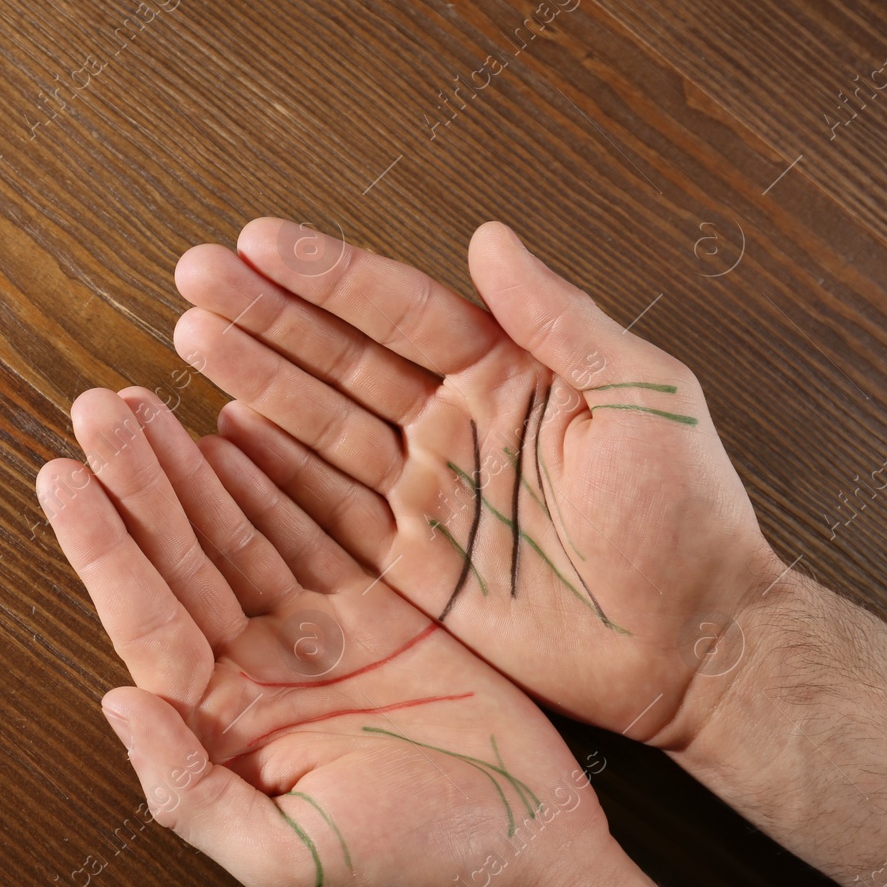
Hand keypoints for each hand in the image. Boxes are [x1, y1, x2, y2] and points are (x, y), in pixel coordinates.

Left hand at [36, 387, 735, 886]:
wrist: (528, 852)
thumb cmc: (413, 866)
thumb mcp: (287, 857)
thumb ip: (188, 790)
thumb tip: (119, 701)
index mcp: (223, 720)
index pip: (145, 615)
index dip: (100, 544)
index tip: (61, 474)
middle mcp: (255, 666)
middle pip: (180, 555)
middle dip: (137, 479)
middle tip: (98, 407)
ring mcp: (314, 630)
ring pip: (236, 529)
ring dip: (189, 466)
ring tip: (145, 406)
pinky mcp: (376, 605)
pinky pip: (314, 525)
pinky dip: (275, 475)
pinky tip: (234, 428)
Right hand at [172, 218, 782, 746]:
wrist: (694, 649)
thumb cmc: (688, 518)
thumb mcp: (644, 400)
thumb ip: (560, 320)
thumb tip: (488, 237)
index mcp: (505, 375)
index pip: (401, 310)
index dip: (330, 275)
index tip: (262, 240)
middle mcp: (450, 425)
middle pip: (341, 359)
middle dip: (267, 315)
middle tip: (195, 274)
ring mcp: (423, 495)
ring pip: (320, 426)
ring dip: (255, 378)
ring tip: (191, 334)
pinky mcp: (407, 566)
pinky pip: (325, 510)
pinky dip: (274, 473)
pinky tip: (224, 431)